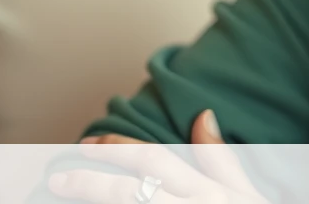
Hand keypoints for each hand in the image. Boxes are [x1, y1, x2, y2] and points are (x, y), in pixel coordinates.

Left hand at [48, 110, 269, 203]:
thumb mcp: (250, 196)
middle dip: (92, 178)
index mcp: (210, 193)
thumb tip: (203, 113)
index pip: (157, 161)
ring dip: (94, 200)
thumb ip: (222, 159)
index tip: (90, 142)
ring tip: (60, 193)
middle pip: (133, 188)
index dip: (120, 148)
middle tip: (58, 175)